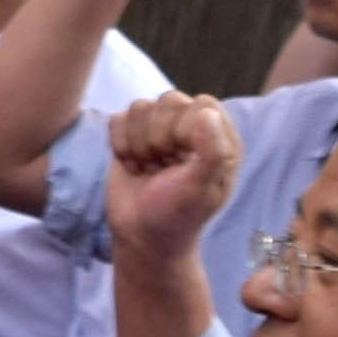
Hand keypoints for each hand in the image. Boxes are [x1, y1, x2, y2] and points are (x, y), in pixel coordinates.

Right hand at [104, 90, 240, 266]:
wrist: (142, 236)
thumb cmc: (178, 215)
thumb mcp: (201, 188)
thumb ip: (212, 151)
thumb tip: (206, 113)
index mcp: (219, 137)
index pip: (203, 105)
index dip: (186, 129)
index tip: (182, 160)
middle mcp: (192, 126)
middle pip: (169, 100)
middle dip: (159, 139)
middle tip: (164, 168)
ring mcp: (159, 127)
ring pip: (141, 107)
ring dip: (139, 145)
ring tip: (150, 169)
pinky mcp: (131, 133)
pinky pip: (118, 119)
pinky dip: (120, 146)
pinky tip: (133, 166)